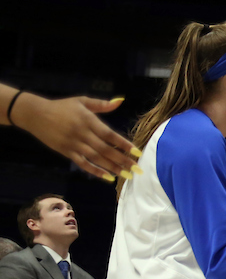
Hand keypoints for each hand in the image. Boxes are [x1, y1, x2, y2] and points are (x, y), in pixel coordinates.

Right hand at [8, 93, 141, 180]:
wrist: (35, 114)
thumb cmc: (62, 106)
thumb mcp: (81, 101)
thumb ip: (102, 104)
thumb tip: (121, 100)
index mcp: (88, 120)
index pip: (109, 135)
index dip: (123, 144)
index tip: (137, 152)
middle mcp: (82, 134)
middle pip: (105, 149)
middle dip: (123, 160)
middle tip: (138, 169)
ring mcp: (74, 144)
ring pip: (96, 158)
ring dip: (112, 167)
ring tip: (127, 175)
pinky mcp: (66, 152)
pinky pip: (83, 163)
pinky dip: (95, 171)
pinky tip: (108, 177)